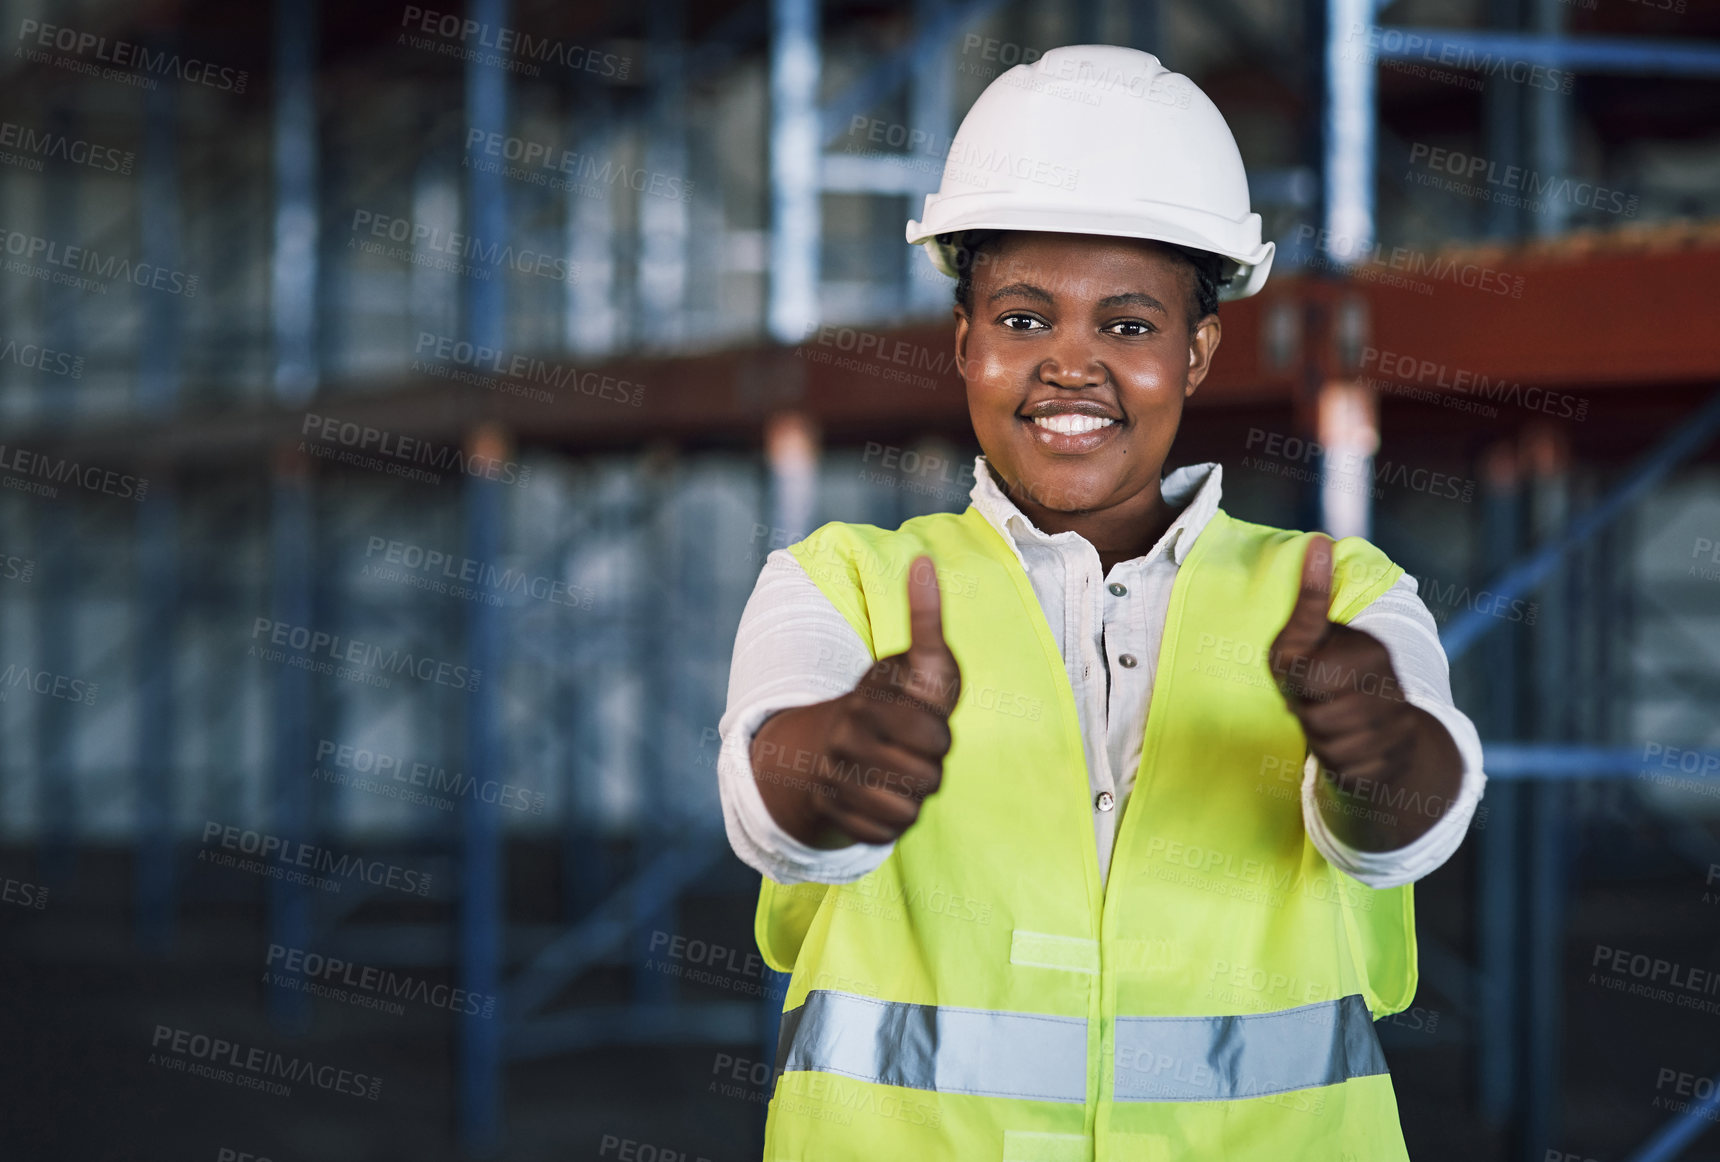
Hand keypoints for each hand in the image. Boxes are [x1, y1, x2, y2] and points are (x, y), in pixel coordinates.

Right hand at [812, 554, 962, 842]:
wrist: (821, 750)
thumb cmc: (889, 703)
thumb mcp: (911, 662)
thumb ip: (925, 618)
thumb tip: (924, 562)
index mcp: (865, 703)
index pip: (934, 738)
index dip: (940, 736)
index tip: (924, 724)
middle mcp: (843, 743)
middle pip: (927, 778)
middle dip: (929, 767)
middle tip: (911, 753)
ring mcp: (833, 782)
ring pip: (909, 810)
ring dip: (913, 796)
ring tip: (897, 774)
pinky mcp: (834, 818)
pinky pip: (886, 834)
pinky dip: (890, 821)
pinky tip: (879, 798)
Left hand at [1268, 536, 1416, 792]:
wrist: (1386, 742)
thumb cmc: (1333, 679)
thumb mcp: (1314, 639)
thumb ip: (1311, 599)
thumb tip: (1318, 541)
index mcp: (1372, 650)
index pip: (1305, 672)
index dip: (1293, 679)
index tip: (1303, 675)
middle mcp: (1389, 686)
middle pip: (1311, 708)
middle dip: (1302, 708)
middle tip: (1314, 701)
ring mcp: (1392, 725)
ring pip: (1322, 738)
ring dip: (1315, 734)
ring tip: (1329, 721)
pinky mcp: (1387, 761)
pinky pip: (1337, 766)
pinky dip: (1331, 760)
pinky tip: (1344, 746)